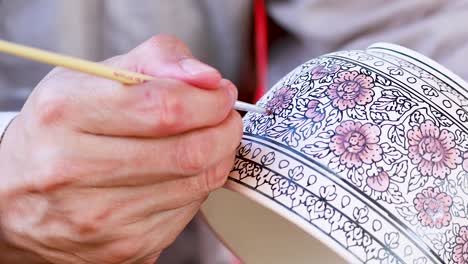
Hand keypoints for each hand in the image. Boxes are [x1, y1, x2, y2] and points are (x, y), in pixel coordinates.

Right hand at [0, 35, 241, 262]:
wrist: (14, 196)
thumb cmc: (59, 130)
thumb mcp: (92, 77)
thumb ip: (156, 61)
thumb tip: (208, 78)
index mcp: (65, 113)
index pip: (165, 107)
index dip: (209, 100)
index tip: (220, 95)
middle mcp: (74, 170)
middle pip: (188, 152)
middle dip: (224, 130)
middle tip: (225, 119)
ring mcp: (98, 218)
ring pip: (195, 185)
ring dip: (217, 158)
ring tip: (206, 141)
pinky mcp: (121, 248)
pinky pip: (187, 213)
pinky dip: (196, 187)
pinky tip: (180, 174)